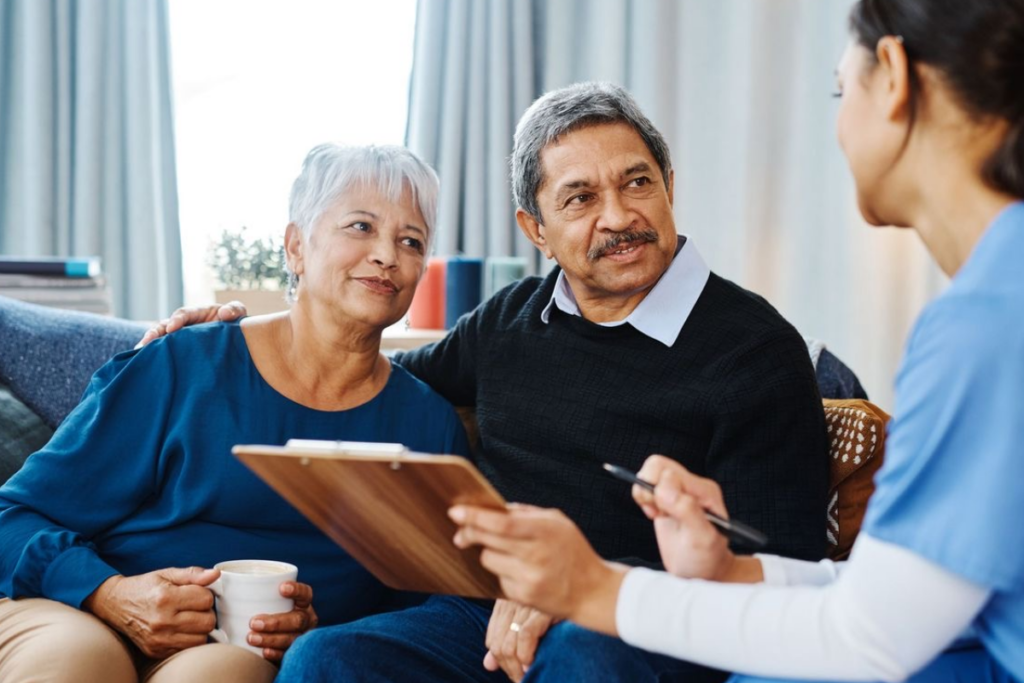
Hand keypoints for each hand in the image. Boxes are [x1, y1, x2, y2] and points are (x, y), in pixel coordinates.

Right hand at [83, 566, 218, 658]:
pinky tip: (180, 629)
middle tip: (194, 606)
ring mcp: (159, 640)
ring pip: (200, 639)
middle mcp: (162, 621)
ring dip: (199, 628)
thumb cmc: (144, 587)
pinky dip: (188, 639)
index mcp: (165, 598)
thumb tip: (215, 574)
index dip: (205, 594)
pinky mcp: (156, 651)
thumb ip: (193, 574)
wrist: (114, 604)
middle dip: (205, 612)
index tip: (196, 592)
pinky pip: (186, 649)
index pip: (206, 600)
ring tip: (188, 617)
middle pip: (207, 622)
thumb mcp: (167, 574)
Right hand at [135, 302, 247, 347]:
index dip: (177, 319)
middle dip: (155, 333)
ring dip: (150, 345)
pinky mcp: (181, 350)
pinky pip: (166, 351)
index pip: (184, 313)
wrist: (240, 340)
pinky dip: (156, 355)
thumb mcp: (239, 313)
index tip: (172, 329)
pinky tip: (147, 363)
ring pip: (161, 339)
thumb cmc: (236, 323)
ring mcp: (181, 337)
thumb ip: (234, 310)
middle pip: (165, 325)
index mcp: (198, 313)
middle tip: (146, 343)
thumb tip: (224, 314)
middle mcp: (186, 324)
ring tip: (139, 353)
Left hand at [247, 581, 317, 662]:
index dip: (296, 590)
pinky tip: (263, 652)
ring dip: (271, 638)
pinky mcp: (293, 653)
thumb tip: (217, 574)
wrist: (259, 643)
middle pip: (298, 619)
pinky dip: (275, 653)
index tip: (281, 588)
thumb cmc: (256, 613)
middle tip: (253, 622)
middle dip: (276, 622)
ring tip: (251, 638)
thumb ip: (244, 589)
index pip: (305, 593)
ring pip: (292, 638)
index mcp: (301, 603)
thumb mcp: (257, 600)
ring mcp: (301, 637)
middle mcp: (305, 619)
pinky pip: (287, 654)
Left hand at [450, 504, 623, 637]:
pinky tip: (521, 571)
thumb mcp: (558, 523)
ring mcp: (529, 578)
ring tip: (508, 552)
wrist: (592, 592)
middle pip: (488, 541)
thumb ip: (526, 513)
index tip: (455, 511)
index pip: (501, 524)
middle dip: (469, 533)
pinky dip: (503, 571)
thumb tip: (492, 508)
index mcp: (545, 530)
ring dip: (490, 552)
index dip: (475, 517)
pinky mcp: (523, 597)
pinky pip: (498, 578)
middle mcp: (536, 555)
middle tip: (460, 530)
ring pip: (488, 559)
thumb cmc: (573, 551)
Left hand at [482, 600, 553, 681]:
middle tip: (522, 679)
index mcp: (507, 603)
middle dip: (508, 668)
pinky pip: (525, 636)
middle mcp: (513, 603)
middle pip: (497, 645)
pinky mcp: (542, 609)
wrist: (585, 592)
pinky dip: (527, 655)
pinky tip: (534, 662)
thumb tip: (488, 665)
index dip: (501, 661)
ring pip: (508, 646)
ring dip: (516, 669)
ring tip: (528, 676)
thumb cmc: (558, 608)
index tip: (515, 671)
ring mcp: (527, 605)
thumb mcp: (528, 620)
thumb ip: (505, 640)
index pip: (492, 640)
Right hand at [634, 455, 734, 580]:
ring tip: (658, 514)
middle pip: (657, 465)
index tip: (661, 515)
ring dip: (645, 493)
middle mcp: (692, 485)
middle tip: (657, 512)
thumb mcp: (701, 540)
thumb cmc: (706, 559)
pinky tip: (656, 514)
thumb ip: (686, 511)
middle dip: (648, 489)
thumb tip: (664, 488)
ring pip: (650, 471)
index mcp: (703, 491)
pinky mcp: (668, 496)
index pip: (669, 472)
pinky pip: (647, 482)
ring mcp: (680, 489)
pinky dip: (644, 498)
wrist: (705, 572)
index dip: (658, 492)